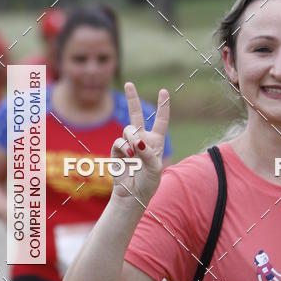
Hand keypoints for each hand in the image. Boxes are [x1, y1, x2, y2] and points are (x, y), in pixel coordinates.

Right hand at [111, 81, 169, 206]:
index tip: (164, 91)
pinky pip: (119, 142)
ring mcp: (128, 145)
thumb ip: (148, 153)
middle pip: (137, 115)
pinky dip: (125, 148)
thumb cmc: (148, 183)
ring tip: (135, 152)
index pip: (161, 121)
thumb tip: (136, 141)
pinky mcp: (117, 152)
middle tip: (128, 84)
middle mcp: (142, 140)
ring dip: (132, 138)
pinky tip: (129, 156)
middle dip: (132, 98)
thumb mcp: (155, 168)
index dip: (163, 106)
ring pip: (128, 129)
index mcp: (156, 142)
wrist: (133, 196)